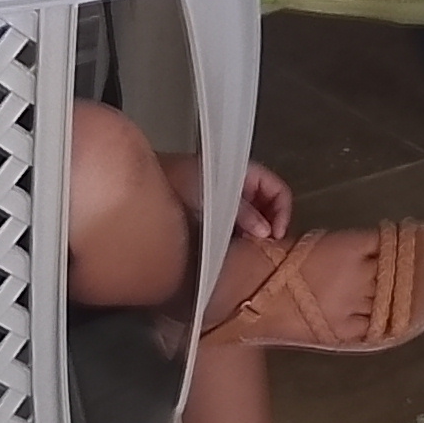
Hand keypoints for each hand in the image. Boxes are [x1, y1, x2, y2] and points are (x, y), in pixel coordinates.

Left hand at [163, 150, 293, 245]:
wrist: (141, 193)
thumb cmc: (175, 185)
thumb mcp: (216, 197)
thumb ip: (243, 213)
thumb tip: (264, 231)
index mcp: (240, 172)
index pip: (276, 189)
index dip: (282, 210)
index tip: (276, 234)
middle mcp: (234, 184)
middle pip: (266, 203)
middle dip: (270, 224)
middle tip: (266, 246)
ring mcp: (222, 199)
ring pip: (252, 215)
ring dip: (255, 232)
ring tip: (249, 249)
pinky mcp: (209, 214)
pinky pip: (234, 224)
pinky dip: (239, 235)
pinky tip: (232, 249)